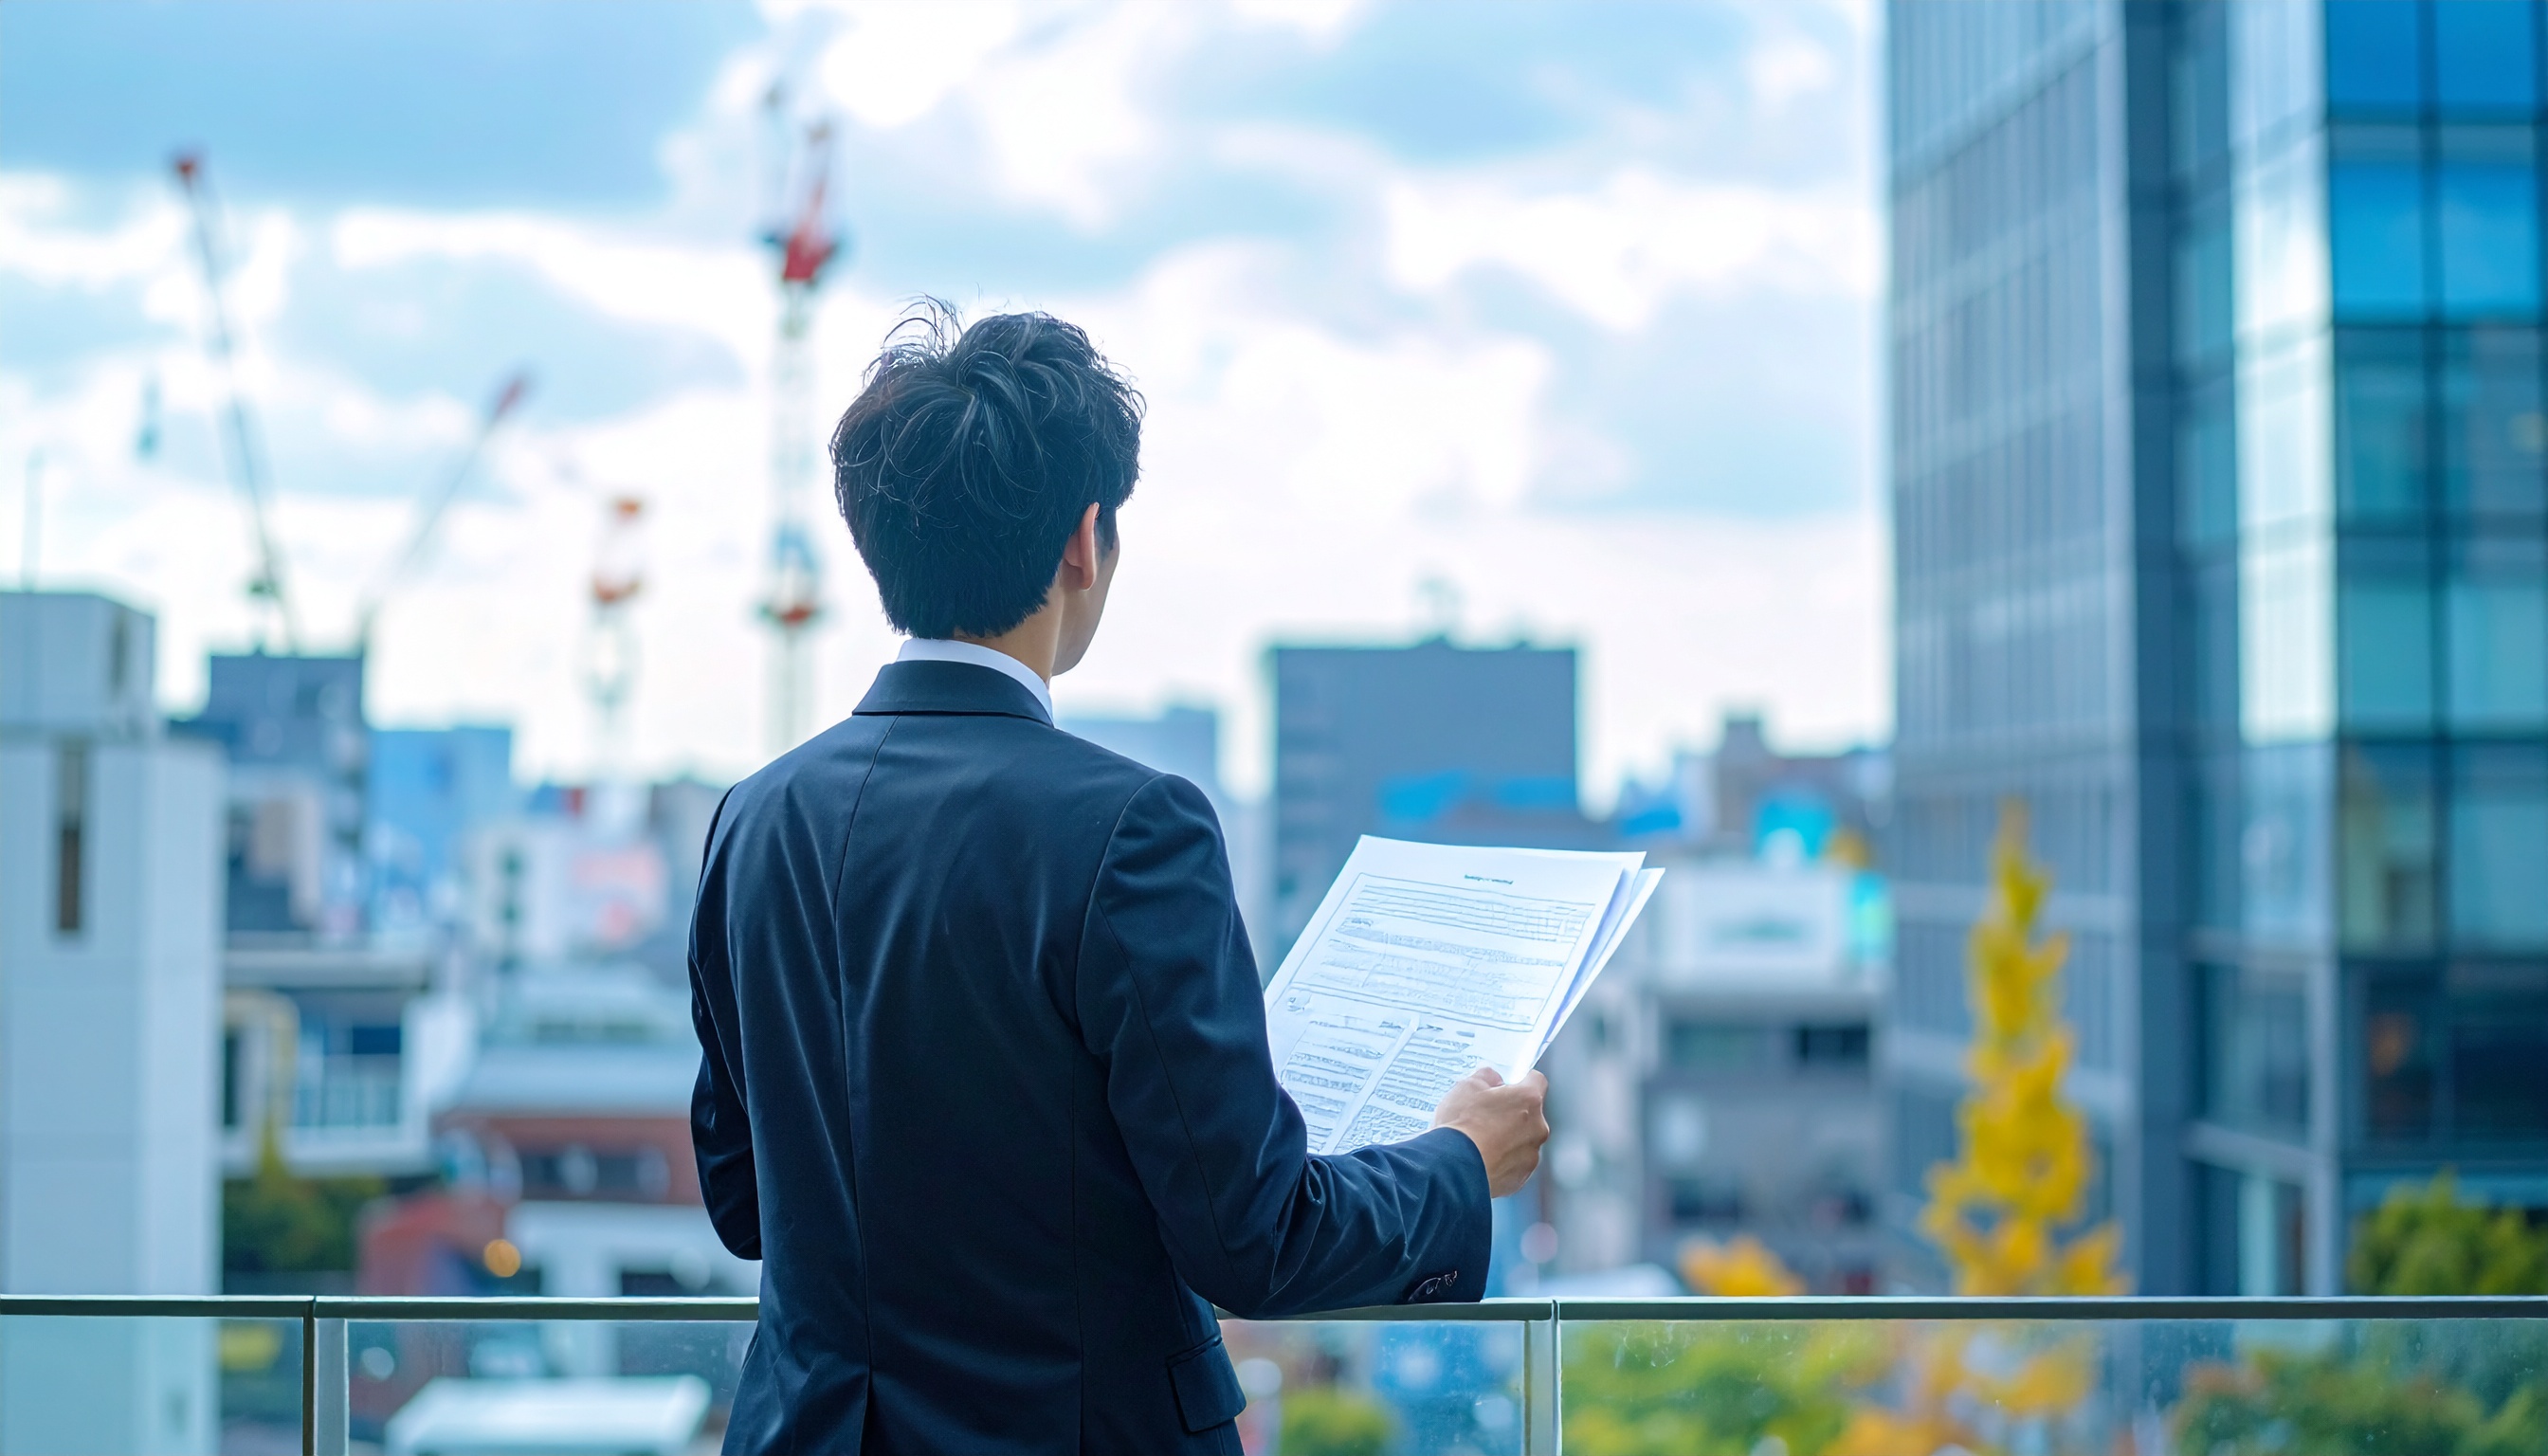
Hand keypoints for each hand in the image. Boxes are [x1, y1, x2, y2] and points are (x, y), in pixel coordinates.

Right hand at [1430, 1066, 1548, 1198]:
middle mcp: (1537, 1128)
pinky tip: (1482, 1160)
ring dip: (1508, 1140)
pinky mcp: (1521, 1178)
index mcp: (1528, 1100)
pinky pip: (1515, 1165)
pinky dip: (1503, 1162)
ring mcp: (1531, 1155)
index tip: (1509, 1087)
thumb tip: (1492, 1080)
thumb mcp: (1466, 1087)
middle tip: (1487, 1117)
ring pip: (1524, 1141)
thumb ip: (1485, 1077)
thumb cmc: (1462, 1127)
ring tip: (1481, 1143)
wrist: (1454, 1168)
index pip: (1537, 1081)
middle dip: (1512, 1114)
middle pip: (1531, 1114)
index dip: (1521, 1082)